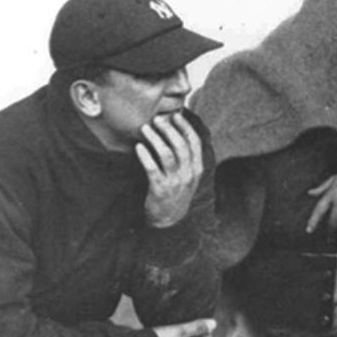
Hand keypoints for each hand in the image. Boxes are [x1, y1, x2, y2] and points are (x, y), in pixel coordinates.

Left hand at [138, 113, 204, 228]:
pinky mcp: (159, 189)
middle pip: (180, 145)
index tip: (175, 115)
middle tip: (157, 119)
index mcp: (197, 168)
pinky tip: (139, 147)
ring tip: (145, 128)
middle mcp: (188, 174)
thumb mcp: (188, 177)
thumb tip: (177, 134)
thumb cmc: (176, 193)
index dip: (185, 127)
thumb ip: (187, 159)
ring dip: (155, 139)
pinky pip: (152, 169)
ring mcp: (175, 182)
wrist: (169, 220)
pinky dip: (145, 156)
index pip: (194, 142)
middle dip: (169, 129)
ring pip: (167, 155)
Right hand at [151, 317, 216, 336]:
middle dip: (199, 333)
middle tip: (197, 320)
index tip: (207, 320)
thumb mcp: (180, 331)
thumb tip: (214, 324)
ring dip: (185, 333)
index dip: (208, 331)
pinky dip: (173, 334)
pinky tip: (168, 327)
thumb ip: (197, 328)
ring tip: (183, 322)